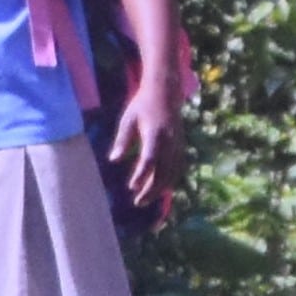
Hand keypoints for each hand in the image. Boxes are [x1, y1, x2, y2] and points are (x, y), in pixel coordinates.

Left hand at [104, 74, 185, 215]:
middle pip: (162, 171)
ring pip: (171, 173)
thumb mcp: (128, 120)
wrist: (166, 92)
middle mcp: (169, 141)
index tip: (132, 187)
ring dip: (159, 189)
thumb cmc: (142, 105)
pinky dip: (169, 181)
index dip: (141, 175)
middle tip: (137, 202)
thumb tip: (113, 160)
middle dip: (151, 190)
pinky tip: (159, 190)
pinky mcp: (181, 146)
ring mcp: (177, 144)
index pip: (149, 159)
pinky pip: (177, 168)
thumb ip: (122, 140)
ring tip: (145, 200)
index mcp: (154, 133)